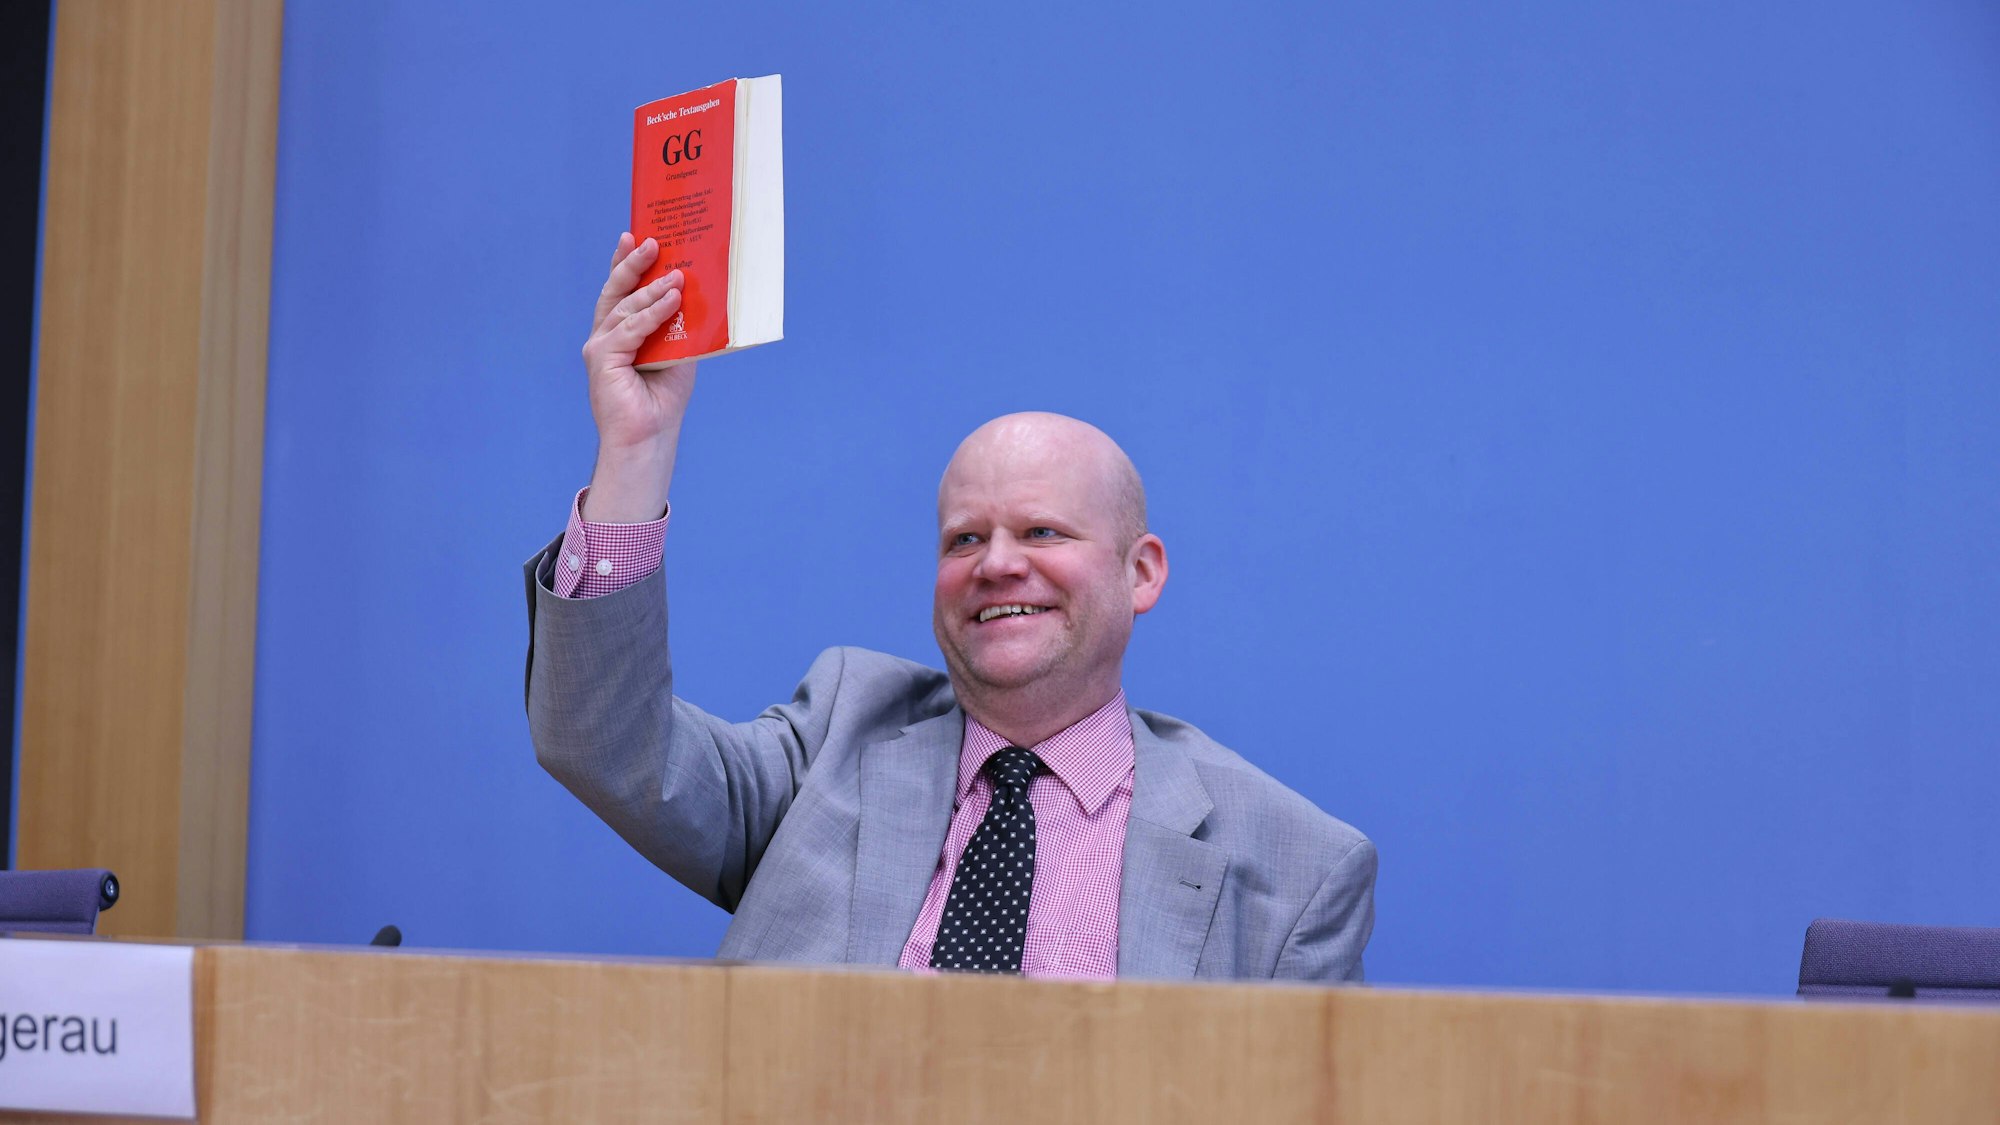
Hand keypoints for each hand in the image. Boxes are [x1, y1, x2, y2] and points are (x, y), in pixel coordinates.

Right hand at [580, 233, 694, 521]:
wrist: (648, 437)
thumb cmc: (662, 400)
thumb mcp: (677, 354)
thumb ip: (679, 327)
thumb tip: (694, 296)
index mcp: (619, 334)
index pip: (621, 293)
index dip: (625, 263)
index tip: (634, 236)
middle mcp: (605, 336)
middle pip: (616, 291)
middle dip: (632, 264)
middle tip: (651, 241)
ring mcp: (600, 346)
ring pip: (627, 308)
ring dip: (653, 289)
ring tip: (677, 274)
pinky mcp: (602, 358)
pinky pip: (630, 329)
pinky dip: (652, 313)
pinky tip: (671, 300)